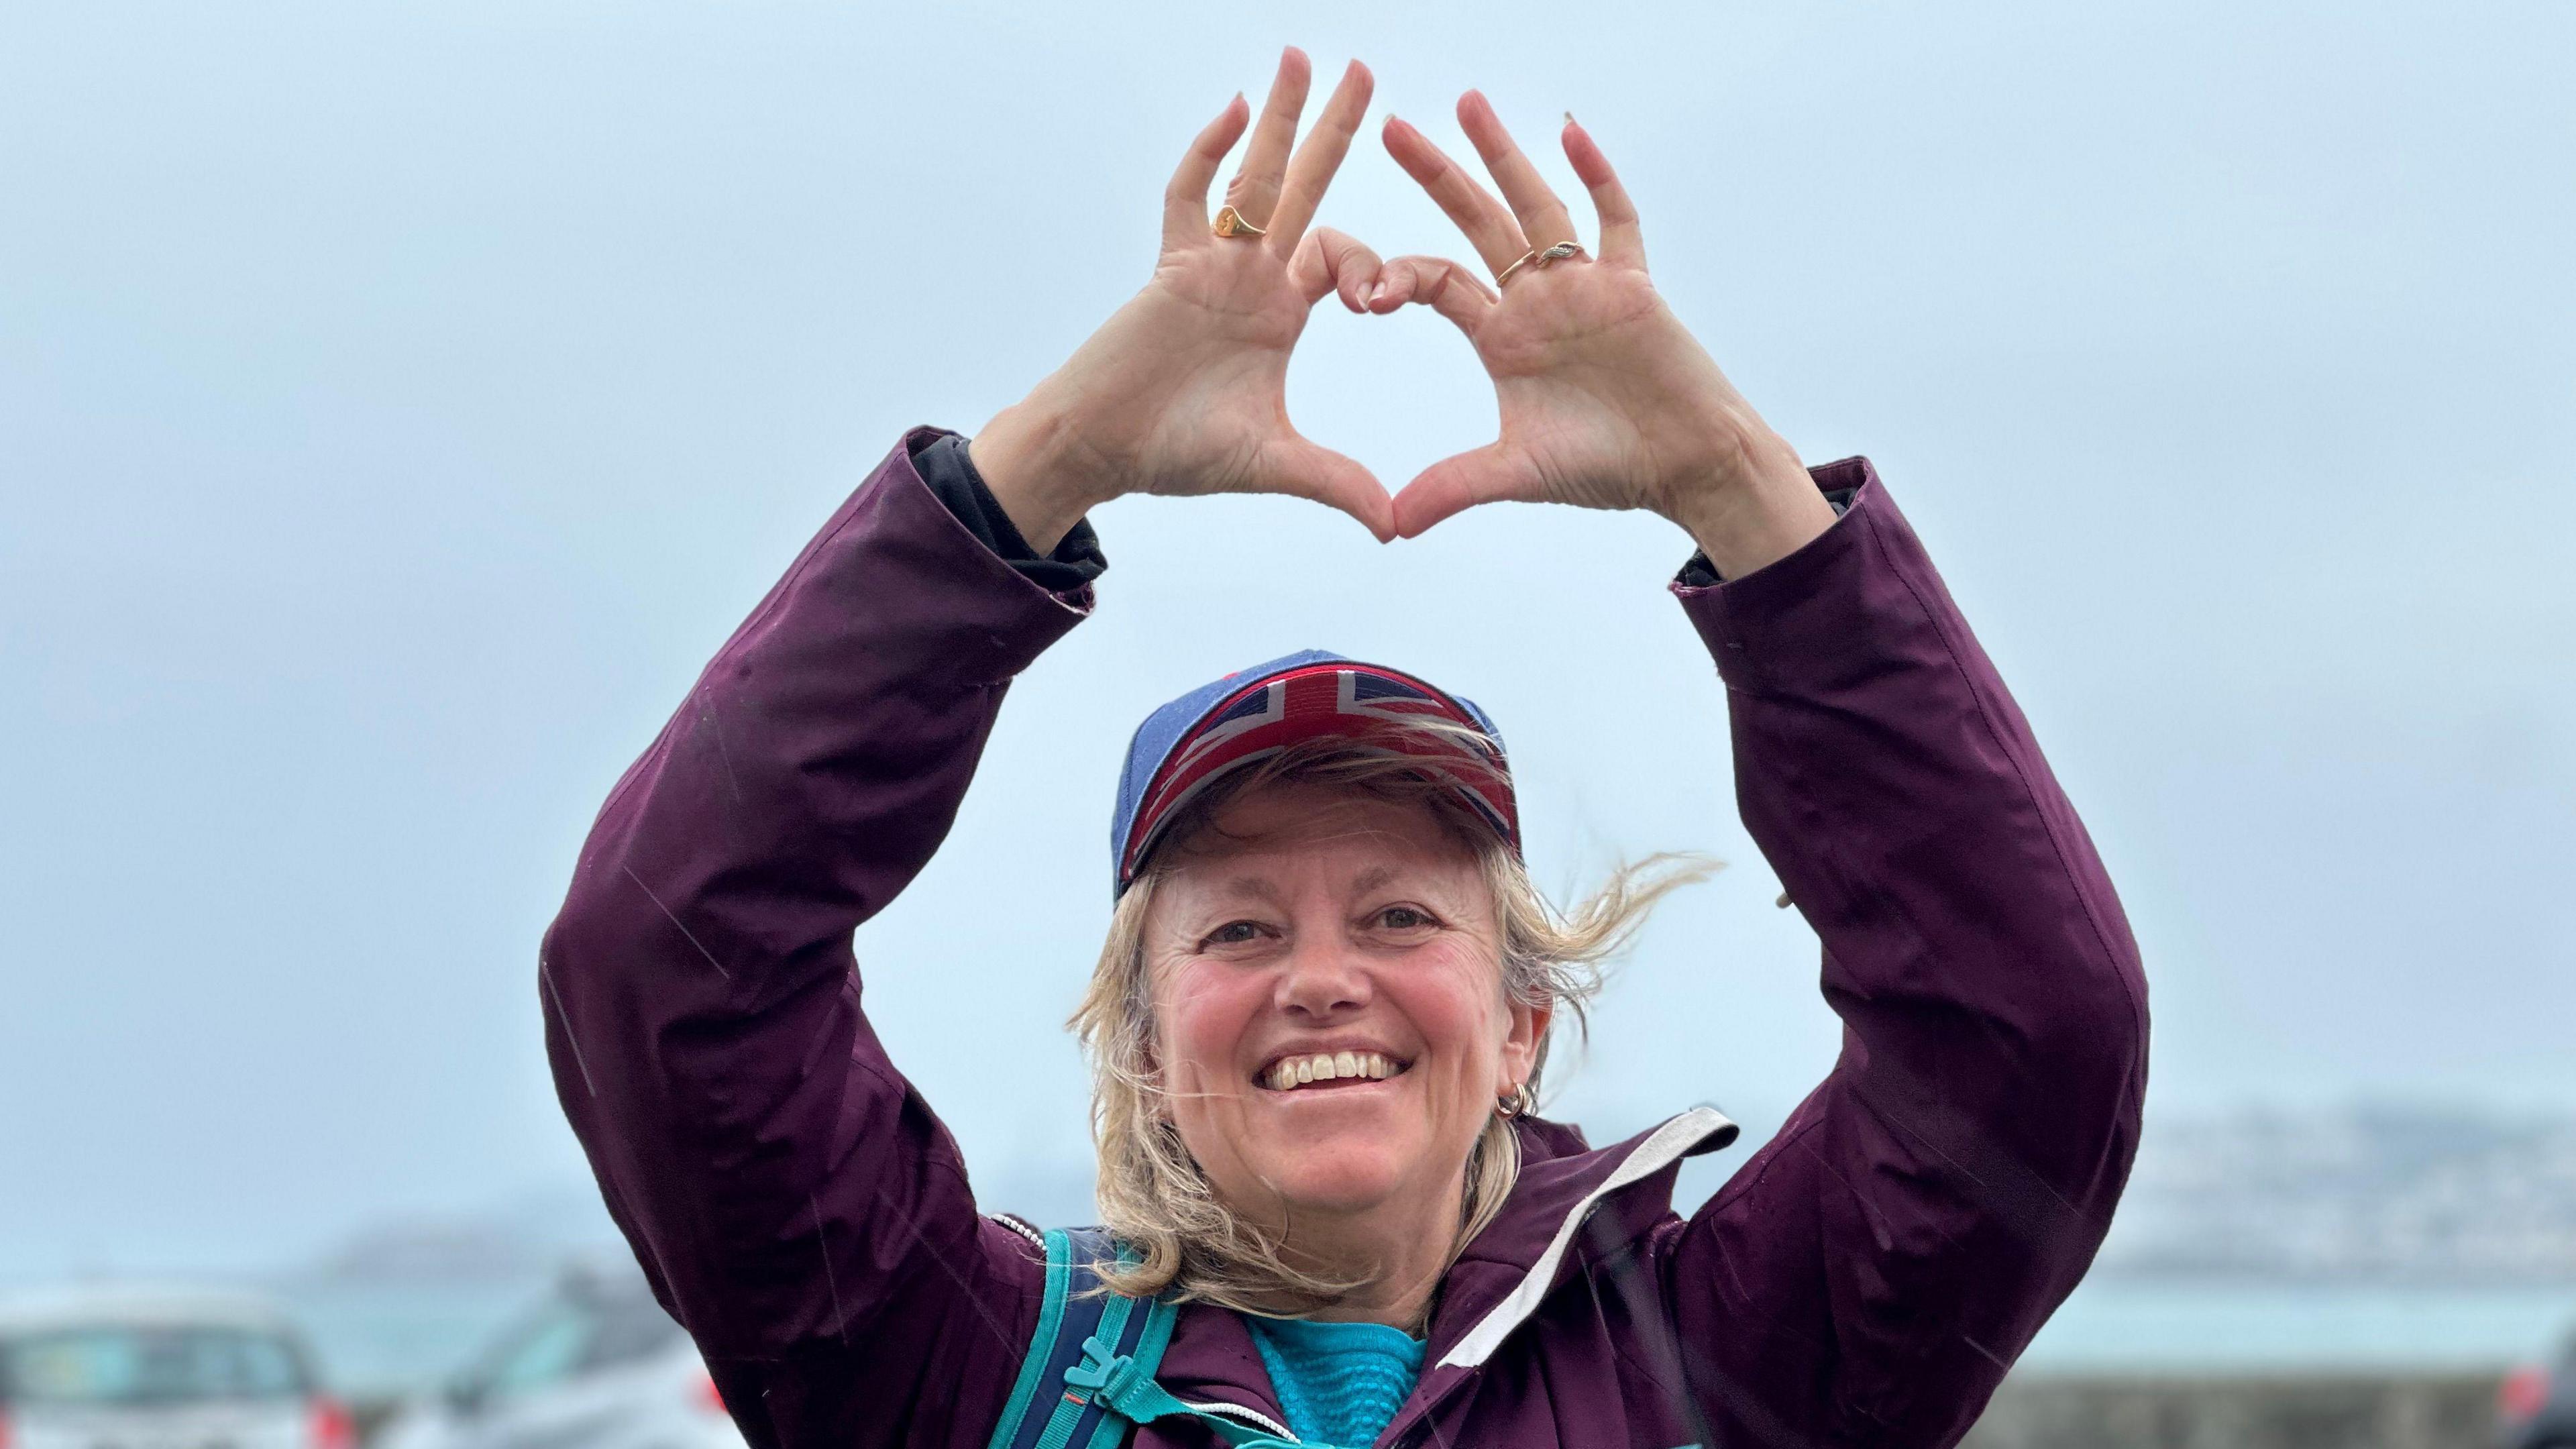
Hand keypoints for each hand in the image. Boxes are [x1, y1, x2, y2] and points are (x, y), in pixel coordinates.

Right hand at [971, 50, 1393, 550]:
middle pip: (1305, 188)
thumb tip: (1396, 526)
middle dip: (1335, 130)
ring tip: (1303, 58)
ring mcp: (1209, 265)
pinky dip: (1210, 155)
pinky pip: (1190, 200)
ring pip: (1253, 178)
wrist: (1102, 452)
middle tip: (1366, 71)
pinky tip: (1236, 109)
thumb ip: (1335, 482)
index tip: (1384, 300)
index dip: (1373, 267)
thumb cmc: (1176, 452)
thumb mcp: (1273, 464)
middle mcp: (1251, 277)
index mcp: (1281, 312)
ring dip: (1279, 118)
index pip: (1342, 259)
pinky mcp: (1168, 267)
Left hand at [1370, 93, 1837, 576]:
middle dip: (1435, 175)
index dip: (1398, 276)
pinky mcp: (1633, 285)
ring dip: (1503, 155)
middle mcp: (1536, 299)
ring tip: (1467, 103)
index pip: (1437, 282)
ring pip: (1537, 205)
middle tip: (1389, 127)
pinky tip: (1570, 134)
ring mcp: (1584, 285)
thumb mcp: (1518, 473)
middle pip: (1476, 221)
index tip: (1364, 288)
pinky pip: (1615, 221)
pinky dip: (1596, 177)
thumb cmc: (1608, 468)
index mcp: (1501, 336)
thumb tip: (1390, 525)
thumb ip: (1454, 487)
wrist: (1685, 468)